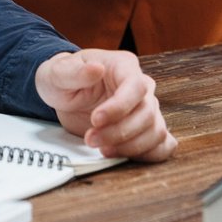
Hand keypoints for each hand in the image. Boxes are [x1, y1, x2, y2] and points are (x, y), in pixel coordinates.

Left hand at [34, 49, 176, 161]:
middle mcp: (141, 86)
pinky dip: (149, 155)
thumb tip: (96, 68)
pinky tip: (125, 155)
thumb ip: (74, 71)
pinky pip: (162, 145)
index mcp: (124, 66)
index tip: (95, 120)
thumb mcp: (58, 72)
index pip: (136, 86)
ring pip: (156, 132)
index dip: (119, 107)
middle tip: (90, 139)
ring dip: (130, 147)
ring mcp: (146, 108)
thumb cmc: (63, 79)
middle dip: (119, 132)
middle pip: (147, 113)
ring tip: (102, 149)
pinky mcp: (145, 129)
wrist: (64, 93)